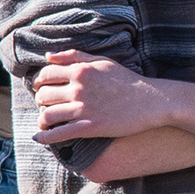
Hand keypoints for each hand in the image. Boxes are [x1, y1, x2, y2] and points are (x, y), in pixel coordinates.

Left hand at [31, 51, 174, 143]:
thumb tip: (49, 56)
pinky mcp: (91, 127)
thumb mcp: (103, 61)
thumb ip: (75, 56)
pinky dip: (45, 137)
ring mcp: (84, 109)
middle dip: (42, 100)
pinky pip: (59, 134)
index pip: (46, 74)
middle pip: (44, 95)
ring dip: (43, 118)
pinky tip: (40, 137)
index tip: (43, 88)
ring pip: (47, 114)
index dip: (40, 82)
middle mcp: (79, 89)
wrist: (154, 101)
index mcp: (81, 71)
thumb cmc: (129, 80)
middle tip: (47, 104)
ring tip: (46, 121)